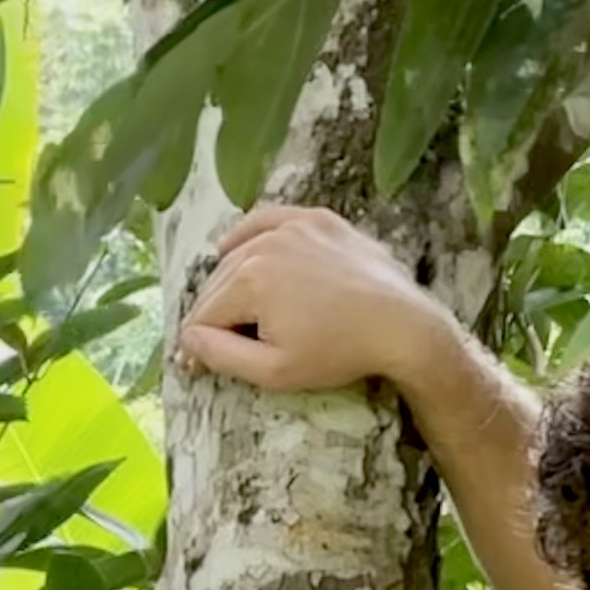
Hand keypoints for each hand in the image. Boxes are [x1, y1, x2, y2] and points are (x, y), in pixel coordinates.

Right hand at [178, 204, 456, 399]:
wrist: (401, 326)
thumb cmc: (338, 353)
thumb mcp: (274, 370)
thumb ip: (222, 355)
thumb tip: (187, 340)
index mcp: (249, 280)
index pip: (203, 314)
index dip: (200, 344)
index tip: (202, 364)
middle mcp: (264, 244)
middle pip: (217, 283)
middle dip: (215, 313)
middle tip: (224, 342)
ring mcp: (291, 226)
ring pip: (239, 253)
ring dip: (230, 281)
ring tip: (237, 309)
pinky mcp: (316, 219)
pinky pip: (267, 220)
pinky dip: (248, 235)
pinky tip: (237, 249)